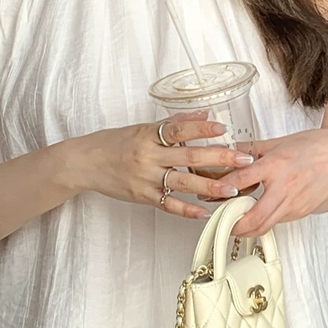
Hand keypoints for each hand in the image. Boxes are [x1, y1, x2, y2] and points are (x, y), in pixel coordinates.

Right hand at [66, 111, 257, 220]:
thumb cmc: (114, 143)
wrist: (84, 163)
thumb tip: (204, 115)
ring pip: (183, 183)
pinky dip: (187, 210)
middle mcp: (147, 156)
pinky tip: (204, 212)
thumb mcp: (141, 128)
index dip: (201, 128)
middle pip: (188, 157)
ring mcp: (145, 178)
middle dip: (219, 158)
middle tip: (243, 159)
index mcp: (147, 135)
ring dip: (210, 186)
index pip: (178, 129)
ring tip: (233, 189)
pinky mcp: (141, 197)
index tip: (223, 128)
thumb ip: (173, 123)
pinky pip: (168, 204)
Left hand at [202, 128, 327, 236]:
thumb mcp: (279, 141)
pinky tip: (258, 216)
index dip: (220, 190)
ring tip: (236, 223)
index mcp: (275, 164)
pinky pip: (278, 221)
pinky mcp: (302, 211)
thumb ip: (252, 149)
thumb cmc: (316, 146)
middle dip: (233, 226)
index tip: (208, 193)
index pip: (240, 181)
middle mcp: (285, 186)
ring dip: (248, 229)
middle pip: (253, 217)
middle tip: (222, 223)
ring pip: (265, 226)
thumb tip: (230, 151)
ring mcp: (295, 202)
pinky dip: (265, 222)